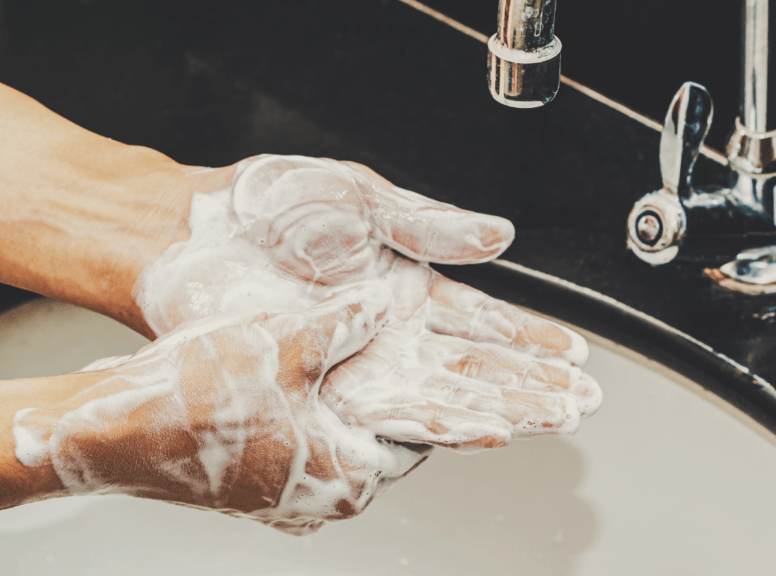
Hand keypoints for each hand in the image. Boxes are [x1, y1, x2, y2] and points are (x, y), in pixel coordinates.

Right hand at [12, 286, 428, 534]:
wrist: (108, 431)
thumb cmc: (196, 401)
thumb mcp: (292, 340)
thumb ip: (350, 320)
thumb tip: (383, 304)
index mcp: (347, 478)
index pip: (413, 435)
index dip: (415, 389)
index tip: (414, 358)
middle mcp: (318, 502)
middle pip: (369, 436)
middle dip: (370, 390)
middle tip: (370, 345)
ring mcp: (279, 500)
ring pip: (327, 439)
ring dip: (328, 399)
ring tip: (322, 353)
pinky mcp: (246, 489)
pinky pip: (289, 445)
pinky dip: (293, 413)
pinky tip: (276, 375)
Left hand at [134, 156, 601, 450]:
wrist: (194, 234)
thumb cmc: (271, 207)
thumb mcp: (363, 200)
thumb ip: (431, 225)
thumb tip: (500, 235)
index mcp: (408, 284)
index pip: (485, 320)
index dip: (533, 338)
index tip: (575, 356)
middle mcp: (391, 331)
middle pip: (476, 365)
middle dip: (533, 383)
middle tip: (581, 402)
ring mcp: (361, 361)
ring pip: (445, 392)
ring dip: (502, 407)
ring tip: (551, 419)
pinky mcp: (327, 382)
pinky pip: (391, 409)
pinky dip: (440, 420)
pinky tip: (481, 429)